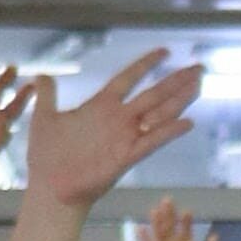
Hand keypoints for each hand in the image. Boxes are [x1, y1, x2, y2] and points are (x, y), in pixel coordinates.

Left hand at [20, 52, 202, 209]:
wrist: (50, 188)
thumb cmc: (46, 156)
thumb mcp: (44, 118)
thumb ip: (48, 95)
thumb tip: (42, 74)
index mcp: (100, 107)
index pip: (129, 78)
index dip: (146, 64)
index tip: (164, 51)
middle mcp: (117, 119)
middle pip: (153, 94)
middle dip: (176, 80)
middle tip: (198, 68)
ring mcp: (124, 137)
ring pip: (158, 114)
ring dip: (179, 100)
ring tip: (198, 85)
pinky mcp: (125, 157)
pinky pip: (151, 142)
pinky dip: (169, 132)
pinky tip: (188, 123)